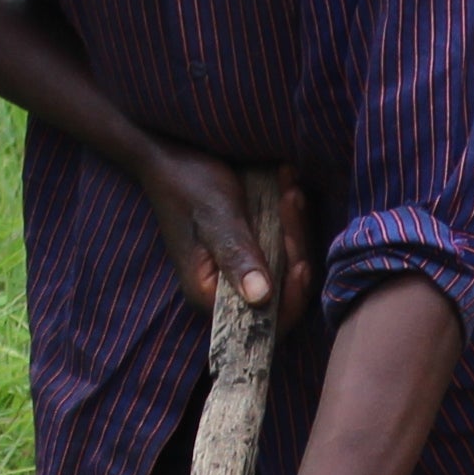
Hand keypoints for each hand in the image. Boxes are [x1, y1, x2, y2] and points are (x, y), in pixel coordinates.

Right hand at [138, 143, 310, 315]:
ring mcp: (241, 271)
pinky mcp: (251, 252)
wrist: (172, 155)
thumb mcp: (215, 216)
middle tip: (292, 199)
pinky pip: (283, 248)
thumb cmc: (188, 183)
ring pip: (288, 268)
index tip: (300, 262)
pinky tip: (287, 188)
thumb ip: (237, 256)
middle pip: (283, 293)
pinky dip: (289, 221)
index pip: (262, 319)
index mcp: (209, 294)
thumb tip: (259, 297)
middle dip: (295, 248)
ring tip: (289, 188)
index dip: (289, 298)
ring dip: (295, 228)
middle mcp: (227, 290)